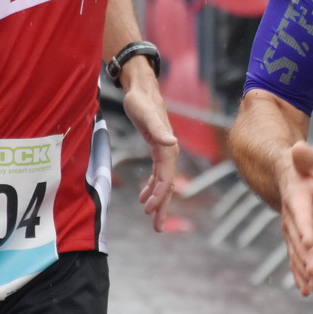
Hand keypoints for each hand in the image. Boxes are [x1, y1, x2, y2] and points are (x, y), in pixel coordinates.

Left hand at [119, 60, 178, 230]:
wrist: (141, 86)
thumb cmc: (141, 99)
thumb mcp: (145, 113)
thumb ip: (158, 129)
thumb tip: (171, 143)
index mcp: (168, 146)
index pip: (166, 177)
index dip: (159, 195)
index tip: (149, 210)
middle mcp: (169, 150)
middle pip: (168, 184)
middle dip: (163, 206)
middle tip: (157, 227)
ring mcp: (164, 150)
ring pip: (163, 181)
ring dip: (158, 199)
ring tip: (152, 218)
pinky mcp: (156, 148)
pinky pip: (157, 173)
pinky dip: (152, 186)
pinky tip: (143, 196)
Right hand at [278, 142, 312, 295]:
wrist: (277, 174)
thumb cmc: (298, 166)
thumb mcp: (306, 156)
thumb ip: (305, 156)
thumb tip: (299, 148)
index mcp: (294, 194)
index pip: (299, 211)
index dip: (303, 226)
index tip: (309, 242)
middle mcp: (290, 215)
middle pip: (296, 237)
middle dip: (304, 256)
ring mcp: (291, 227)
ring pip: (296, 251)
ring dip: (303, 270)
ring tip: (311, 288)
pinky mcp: (296, 235)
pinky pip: (296, 256)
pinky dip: (301, 273)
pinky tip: (308, 289)